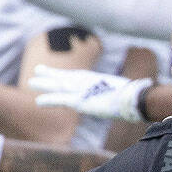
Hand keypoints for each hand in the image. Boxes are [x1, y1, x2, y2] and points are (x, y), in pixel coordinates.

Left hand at [29, 66, 154, 121]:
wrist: (134, 99)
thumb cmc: (134, 97)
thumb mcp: (124, 93)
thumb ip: (121, 93)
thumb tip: (140, 91)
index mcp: (95, 80)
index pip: (76, 76)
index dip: (64, 74)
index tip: (55, 72)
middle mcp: (86, 82)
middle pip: (64, 77)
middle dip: (50, 74)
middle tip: (37, 70)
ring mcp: (81, 91)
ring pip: (57, 85)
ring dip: (44, 84)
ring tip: (31, 82)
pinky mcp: (79, 101)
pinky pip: (59, 99)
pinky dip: (49, 100)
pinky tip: (38, 101)